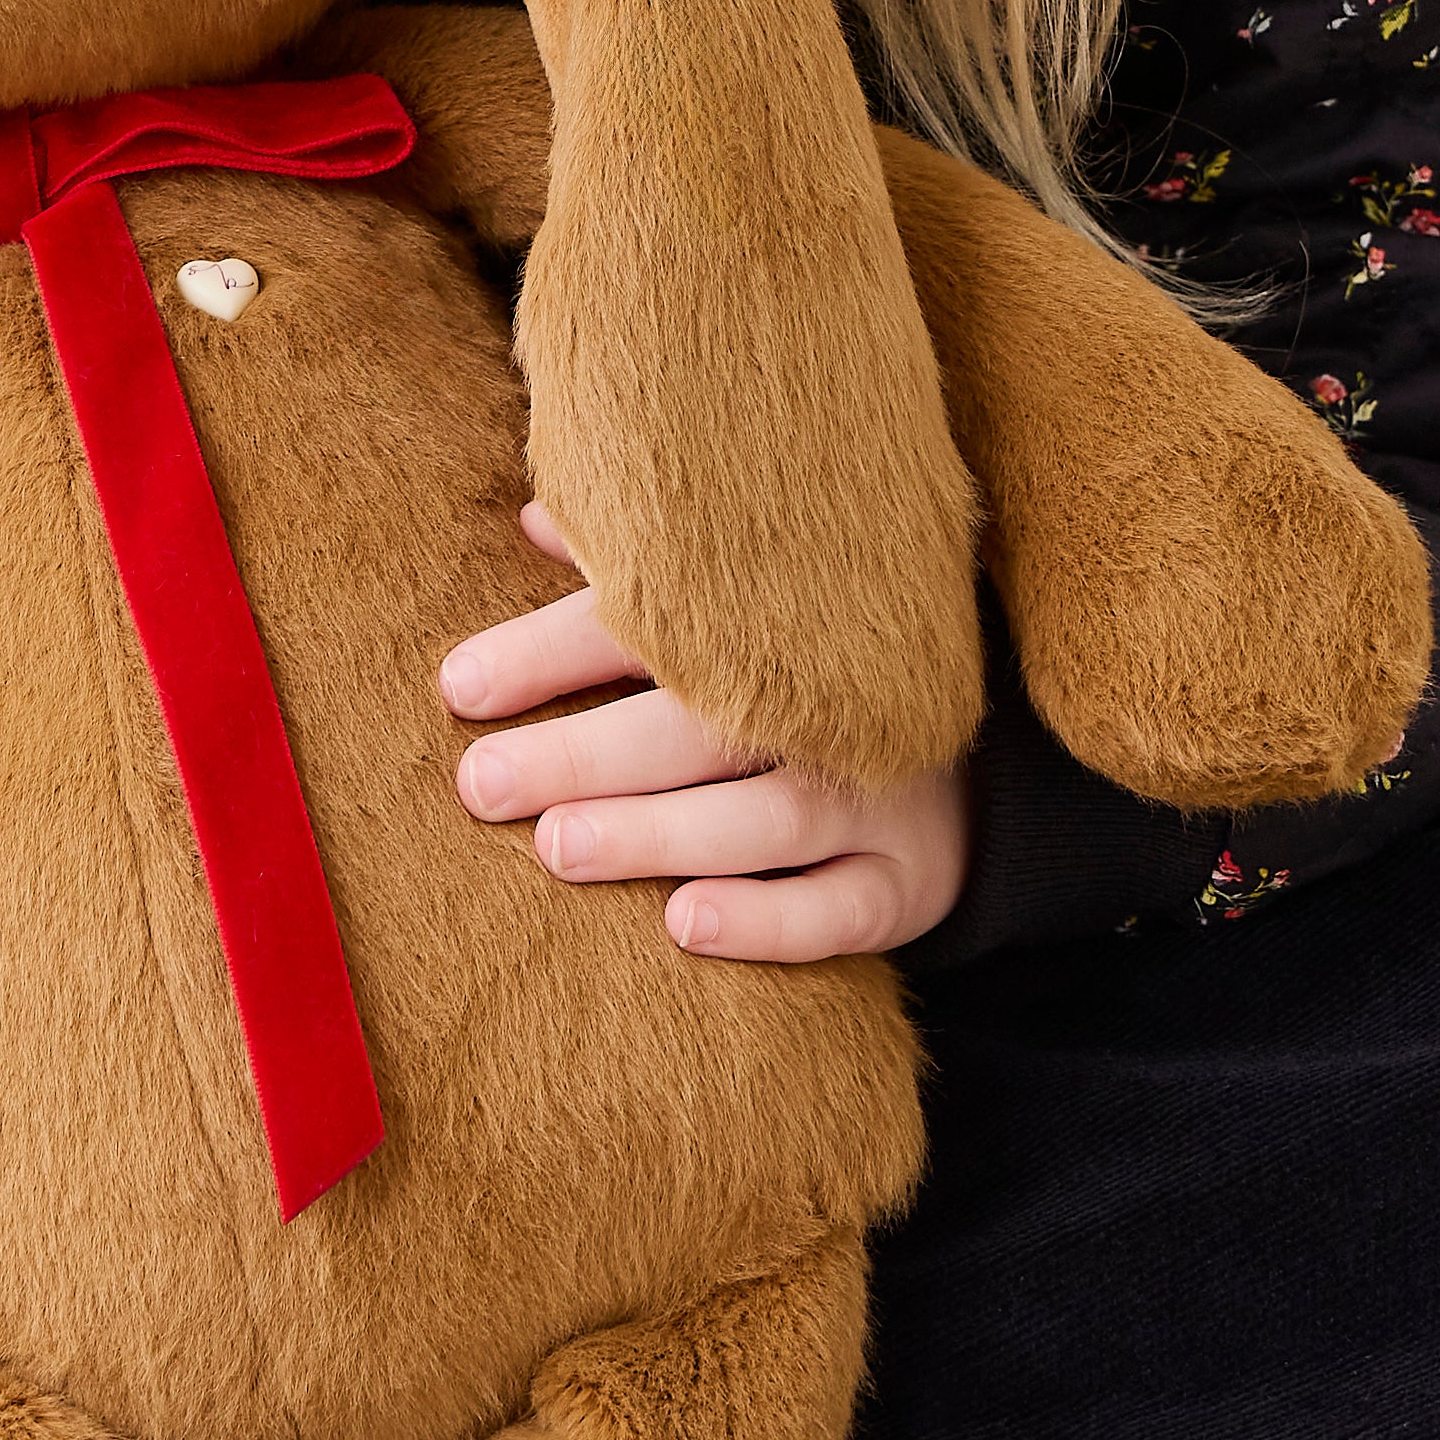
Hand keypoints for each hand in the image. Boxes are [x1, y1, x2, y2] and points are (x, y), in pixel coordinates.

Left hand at [440, 505, 970, 959]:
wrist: (981, 756)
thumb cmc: (811, 679)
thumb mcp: (745, 612)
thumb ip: (636, 575)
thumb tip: (540, 516)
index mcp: (771, 627)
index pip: (650, 628)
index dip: (551, 652)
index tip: (459, 687)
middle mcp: (826, 707)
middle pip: (699, 725)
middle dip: (585, 751)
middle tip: (483, 782)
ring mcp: (873, 795)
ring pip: (767, 816)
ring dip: (660, 831)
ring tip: (558, 848)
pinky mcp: (905, 883)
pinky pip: (842, 908)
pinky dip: (768, 921)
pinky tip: (687, 924)